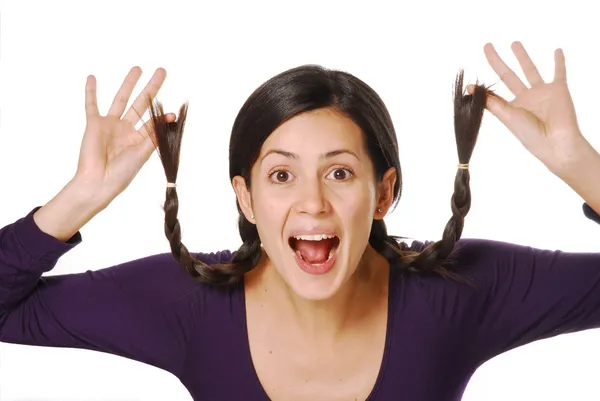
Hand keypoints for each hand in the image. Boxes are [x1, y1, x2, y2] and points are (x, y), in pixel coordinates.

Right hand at [74, 66, 175, 208]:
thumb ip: (155, 133)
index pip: (153, 121)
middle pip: (141, 103)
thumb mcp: (143, 152)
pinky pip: (91, 105)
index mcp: (139, 139)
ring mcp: (110, 125)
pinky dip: (91, 92)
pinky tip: (92, 77)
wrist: (98, 182)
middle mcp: (126, 129)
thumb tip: (172, 115)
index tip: (174, 111)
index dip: (163, 115)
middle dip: (151, 87)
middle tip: (162, 71)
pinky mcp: (94, 124)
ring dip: (129, 84)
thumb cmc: (122, 173)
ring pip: (121, 99)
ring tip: (138, 68)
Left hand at [471, 41, 586, 175]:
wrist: (556, 142)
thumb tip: (469, 88)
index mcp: (511, 107)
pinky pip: (559, 72)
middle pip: (508, 74)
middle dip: (497, 60)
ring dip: (522, 56)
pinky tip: (557, 50)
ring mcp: (541, 92)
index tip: (470, 83)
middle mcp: (525, 98)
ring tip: (514, 43)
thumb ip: (490, 101)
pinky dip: (559, 61)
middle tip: (487, 46)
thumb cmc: (529, 134)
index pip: (494, 92)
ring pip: (530, 69)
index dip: (483, 88)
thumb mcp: (507, 116)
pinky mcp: (558, 89)